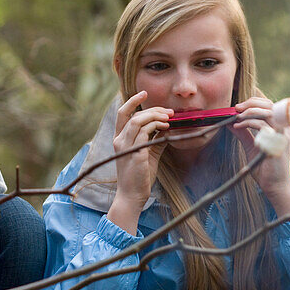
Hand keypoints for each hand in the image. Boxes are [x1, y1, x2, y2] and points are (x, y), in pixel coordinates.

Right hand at [107, 91, 169, 233]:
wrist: (132, 196)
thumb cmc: (139, 177)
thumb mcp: (148, 154)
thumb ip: (154, 139)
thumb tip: (166, 127)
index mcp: (120, 139)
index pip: (122, 113)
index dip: (132, 101)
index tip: (145, 93)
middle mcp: (119, 140)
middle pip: (131, 114)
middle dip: (151, 109)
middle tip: (168, 111)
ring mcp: (125, 146)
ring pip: (138, 121)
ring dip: (155, 116)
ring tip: (169, 117)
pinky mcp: (135, 153)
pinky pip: (144, 132)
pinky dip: (156, 126)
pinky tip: (166, 127)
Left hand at [232, 96, 289, 213]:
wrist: (275, 186)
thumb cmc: (265, 168)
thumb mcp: (251, 146)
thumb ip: (243, 133)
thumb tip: (231, 122)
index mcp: (281, 128)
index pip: (270, 106)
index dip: (254, 102)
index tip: (238, 107)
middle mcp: (285, 129)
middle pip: (269, 105)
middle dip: (250, 103)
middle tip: (236, 108)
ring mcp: (283, 135)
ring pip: (266, 113)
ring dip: (248, 112)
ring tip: (236, 117)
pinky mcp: (278, 143)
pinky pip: (262, 126)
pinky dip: (247, 123)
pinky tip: (237, 126)